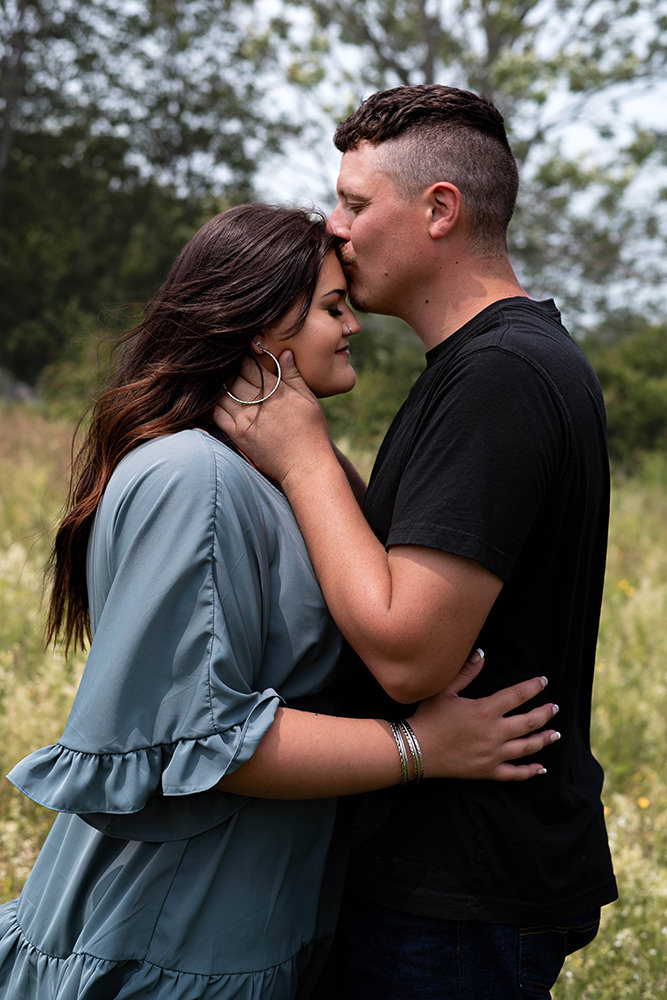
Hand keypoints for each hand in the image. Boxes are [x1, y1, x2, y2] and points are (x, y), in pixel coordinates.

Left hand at [214, 350, 331, 485]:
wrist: (305, 466)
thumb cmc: (312, 432)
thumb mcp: (309, 399)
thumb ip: (294, 375)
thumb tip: (285, 353)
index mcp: (276, 391)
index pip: (250, 365)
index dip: (244, 357)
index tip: (243, 354)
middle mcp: (259, 403)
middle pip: (234, 377)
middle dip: (231, 370)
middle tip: (228, 365)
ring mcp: (245, 419)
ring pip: (223, 393)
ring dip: (221, 385)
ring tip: (223, 381)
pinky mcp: (238, 435)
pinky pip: (217, 414)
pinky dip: (213, 404)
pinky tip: (215, 400)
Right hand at [409, 651, 559, 780]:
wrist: (417, 750)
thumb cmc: (429, 717)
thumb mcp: (445, 690)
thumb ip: (467, 671)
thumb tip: (482, 653)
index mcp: (486, 710)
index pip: (518, 695)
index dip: (533, 687)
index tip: (544, 682)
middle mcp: (495, 733)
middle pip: (530, 722)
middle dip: (545, 713)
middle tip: (555, 708)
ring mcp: (493, 754)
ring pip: (528, 747)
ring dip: (544, 739)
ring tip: (555, 734)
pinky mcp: (488, 771)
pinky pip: (515, 774)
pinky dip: (530, 771)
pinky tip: (541, 768)